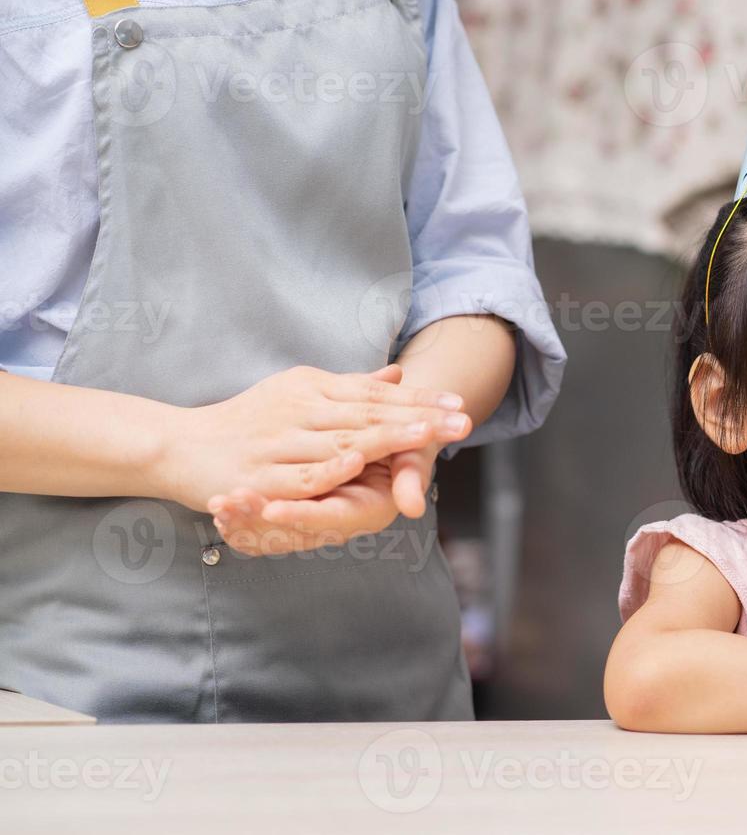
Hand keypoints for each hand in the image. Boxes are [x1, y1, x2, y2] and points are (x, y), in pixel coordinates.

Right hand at [156, 363, 468, 513]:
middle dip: (419, 418)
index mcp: (311, 389)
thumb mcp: (299, 393)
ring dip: (387, 438)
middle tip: (462, 421)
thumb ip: (349, 388)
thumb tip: (397, 375)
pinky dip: (329, 468)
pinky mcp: (259, 476)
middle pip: (368, 415)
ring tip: (427, 436)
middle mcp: (299, 410)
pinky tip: (359, 464)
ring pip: (341, 440)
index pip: (374, 395)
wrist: (178, 444)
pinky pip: (300, 474)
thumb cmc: (247, 421)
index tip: (459, 403)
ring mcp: (280, 443)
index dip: (419, 400)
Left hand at [209, 441, 441, 556]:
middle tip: (226, 506)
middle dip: (258, 521)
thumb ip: (411, 476)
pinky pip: (265, 533)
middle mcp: (343, 525)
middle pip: (295, 534)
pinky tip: (219, 513)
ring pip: (275, 537)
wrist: (397, 438)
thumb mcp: (415, 453)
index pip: (330, 521)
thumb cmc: (407, 441)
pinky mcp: (297, 517)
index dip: (301, 515)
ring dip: (244, 523)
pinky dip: (243, 524)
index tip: (271, 511)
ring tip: (217, 508)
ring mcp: (317, 523)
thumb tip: (412, 507)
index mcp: (368, 513)